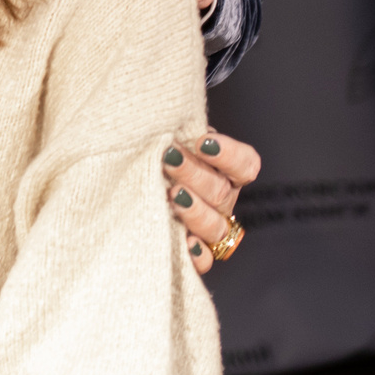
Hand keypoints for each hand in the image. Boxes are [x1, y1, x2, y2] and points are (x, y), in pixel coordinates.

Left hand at [164, 128, 259, 274]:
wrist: (129, 179)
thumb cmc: (151, 153)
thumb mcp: (167, 134)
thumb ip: (176, 128)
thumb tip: (167, 114)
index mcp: (224, 171)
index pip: (245, 164)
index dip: (229, 154)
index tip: (201, 142)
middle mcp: (222, 200)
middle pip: (222, 193)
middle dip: (195, 175)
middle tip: (169, 160)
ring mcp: (210, 226)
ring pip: (216, 226)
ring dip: (196, 211)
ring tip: (172, 195)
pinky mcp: (194, 251)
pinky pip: (206, 260)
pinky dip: (199, 254)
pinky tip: (186, 242)